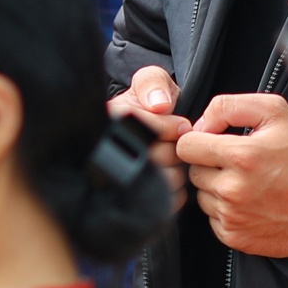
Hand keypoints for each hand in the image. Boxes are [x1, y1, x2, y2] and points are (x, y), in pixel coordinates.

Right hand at [109, 65, 190, 209]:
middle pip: (157, 157)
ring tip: (171, 159)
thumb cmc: (147, 105)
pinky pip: (170, 200)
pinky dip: (177, 189)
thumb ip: (152, 83)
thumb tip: (159, 105)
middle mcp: (107, 153)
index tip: (179, 124)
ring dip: (178, 169)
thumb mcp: (148, 82)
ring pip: (166, 181)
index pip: (141, 129)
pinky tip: (168, 176)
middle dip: (175, 147)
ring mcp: (119, 183)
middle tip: (175, 142)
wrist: (141, 133)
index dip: (167, 126)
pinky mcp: (135, 206)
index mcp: (108, 123)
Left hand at [176, 93, 287, 257]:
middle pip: (192, 171)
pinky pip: (212, 218)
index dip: (199, 140)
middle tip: (238, 163)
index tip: (216, 141)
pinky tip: (250, 202)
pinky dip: (226, 210)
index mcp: (240, 156)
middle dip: (210, 164)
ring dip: (217, 188)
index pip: (185, 146)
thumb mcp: (275, 113)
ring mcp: (232, 216)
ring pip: (202, 196)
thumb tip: (200, 124)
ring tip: (247, 183)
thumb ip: (229, 106)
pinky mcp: (234, 237)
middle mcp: (232, 189)